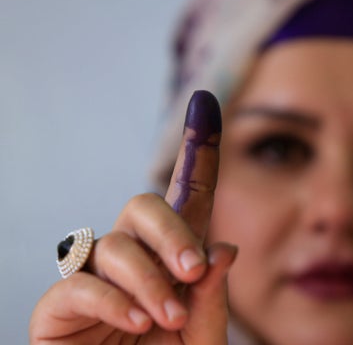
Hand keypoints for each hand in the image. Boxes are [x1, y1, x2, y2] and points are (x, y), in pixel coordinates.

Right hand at [30, 91, 234, 343]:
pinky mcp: (59, 308)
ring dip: (147, 278)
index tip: (206, 101)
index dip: (199, 151)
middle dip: (171, 230)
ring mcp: (95, 280)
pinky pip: (78, 283)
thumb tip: (223, 248)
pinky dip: (111, 300)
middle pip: (143, 204)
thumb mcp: (202, 341)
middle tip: (192, 269)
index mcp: (175, 262)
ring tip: (166, 317)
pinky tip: (136, 322)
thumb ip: (213, 302)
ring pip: (114, 244)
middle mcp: (135, 260)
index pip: (190, 199)